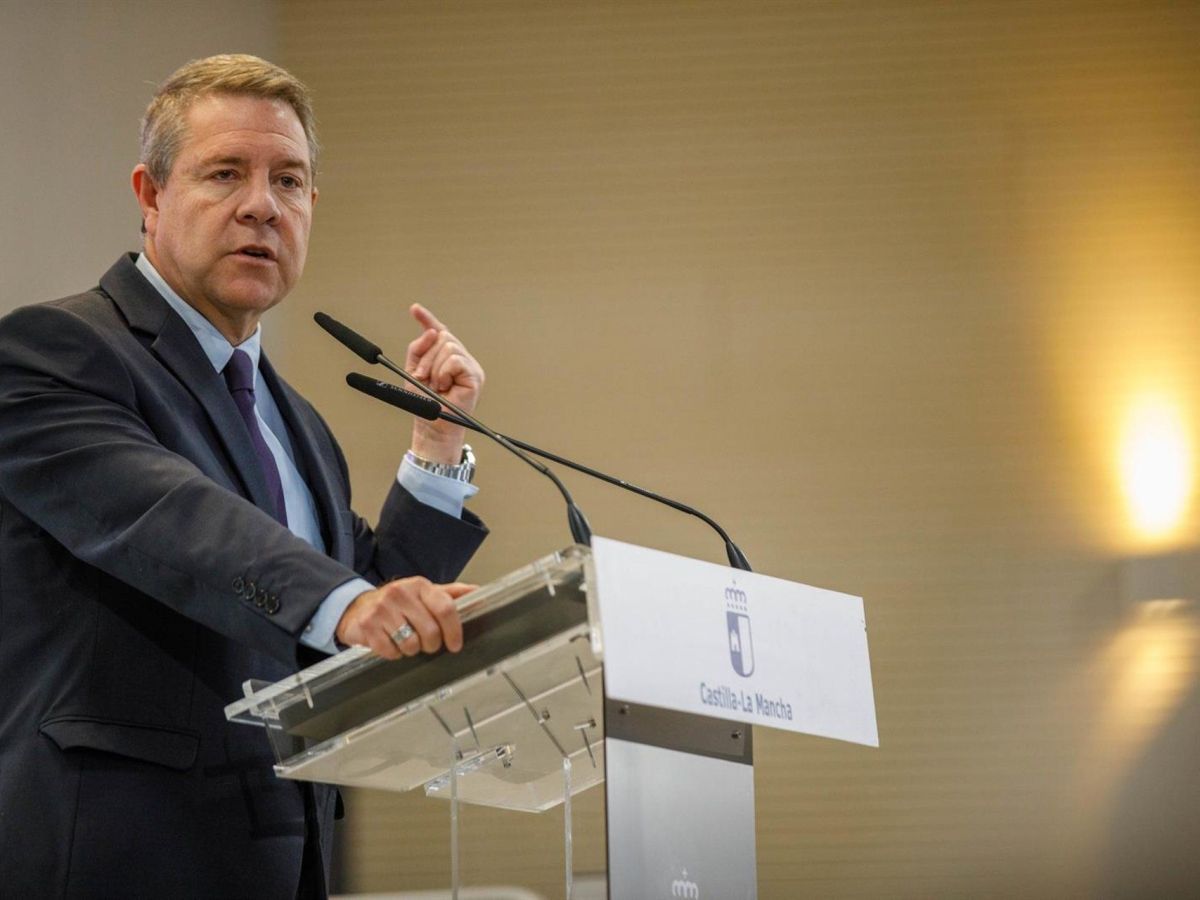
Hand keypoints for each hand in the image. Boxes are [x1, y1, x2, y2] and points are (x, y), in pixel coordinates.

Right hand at [335, 577, 474, 659]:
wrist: (358, 607)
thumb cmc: (398, 603)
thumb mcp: (424, 593)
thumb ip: (450, 594)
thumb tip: (477, 592)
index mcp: (419, 585)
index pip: (446, 609)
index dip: (454, 631)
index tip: (455, 644)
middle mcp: (400, 593)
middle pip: (431, 631)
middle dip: (432, 645)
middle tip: (427, 644)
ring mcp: (382, 609)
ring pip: (411, 644)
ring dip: (412, 650)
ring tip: (407, 641)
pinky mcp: (367, 625)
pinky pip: (391, 651)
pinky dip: (394, 653)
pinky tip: (391, 643)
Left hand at [404, 303, 484, 462]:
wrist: (432, 425)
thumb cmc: (425, 403)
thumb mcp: (414, 370)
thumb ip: (419, 349)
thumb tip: (430, 331)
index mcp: (448, 357)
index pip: (440, 332)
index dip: (427, 319)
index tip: (414, 309)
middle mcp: (462, 359)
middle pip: (442, 337)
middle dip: (426, 356)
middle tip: (422, 376)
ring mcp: (471, 367)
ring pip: (448, 347)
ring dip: (435, 368)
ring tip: (436, 385)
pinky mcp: (476, 376)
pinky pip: (455, 360)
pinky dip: (444, 372)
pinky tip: (445, 386)